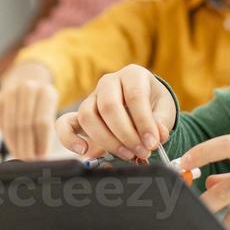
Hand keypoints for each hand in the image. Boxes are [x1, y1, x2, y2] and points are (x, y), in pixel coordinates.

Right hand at [0, 62, 59, 159]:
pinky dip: (7, 139)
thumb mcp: (50, 113)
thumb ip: (46, 131)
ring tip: (22, 157)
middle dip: (27, 147)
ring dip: (16, 146)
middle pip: (25, 125)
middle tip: (29, 162)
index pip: (42, 122)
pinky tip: (14, 147)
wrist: (25, 86)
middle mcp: (27, 88)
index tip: (41, 158)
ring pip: (11, 126)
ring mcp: (9, 92)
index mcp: (46, 91)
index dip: (41, 143)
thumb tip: (41, 158)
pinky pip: (1, 124)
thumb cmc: (41, 107)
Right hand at [52, 65, 175, 162]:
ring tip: (127, 154)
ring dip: (107, 140)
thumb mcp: (164, 109)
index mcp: (132, 75)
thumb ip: (162, 122)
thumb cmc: (155, 105)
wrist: (146, 106)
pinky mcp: (80, 114)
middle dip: (126, 134)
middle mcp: (109, 82)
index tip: (152, 143)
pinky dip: (69, 138)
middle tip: (141, 152)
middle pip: (109, 106)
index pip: (135, 96)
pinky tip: (84, 151)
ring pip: (88, 116)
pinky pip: (64, 123)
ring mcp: (92, 97)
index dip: (144, 122)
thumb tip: (156, 136)